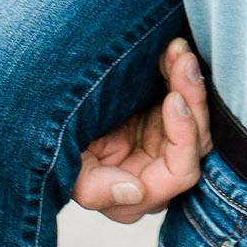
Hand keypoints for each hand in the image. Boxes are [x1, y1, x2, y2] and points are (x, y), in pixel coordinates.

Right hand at [74, 39, 209, 224]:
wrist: (50, 120)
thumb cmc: (56, 152)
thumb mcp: (68, 171)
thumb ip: (95, 190)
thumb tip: (137, 190)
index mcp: (139, 196)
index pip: (180, 173)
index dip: (184, 137)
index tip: (173, 98)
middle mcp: (158, 174)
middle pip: (195, 140)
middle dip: (191, 98)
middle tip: (182, 62)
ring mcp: (163, 144)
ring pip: (196, 116)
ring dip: (188, 81)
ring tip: (178, 51)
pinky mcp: (163, 118)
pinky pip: (185, 96)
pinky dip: (178, 72)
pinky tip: (174, 50)